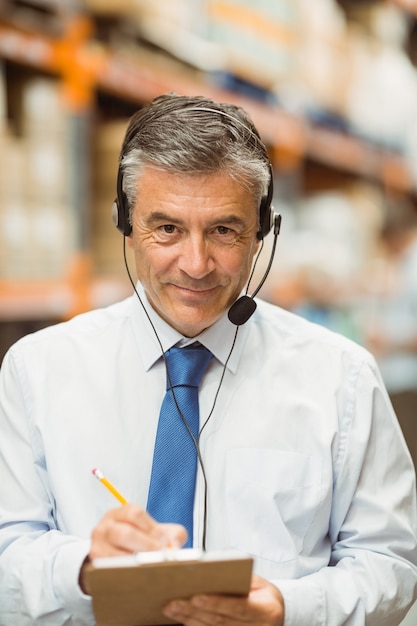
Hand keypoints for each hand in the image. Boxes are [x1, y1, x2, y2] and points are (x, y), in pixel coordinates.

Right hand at [79, 504, 186, 592]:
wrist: (111, 555)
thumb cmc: (137, 540)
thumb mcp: (152, 531)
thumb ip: (171, 533)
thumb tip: (176, 543)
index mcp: (119, 513)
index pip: (134, 513)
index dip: (151, 527)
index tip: (164, 540)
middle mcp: (105, 527)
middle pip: (125, 533)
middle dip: (146, 545)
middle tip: (160, 555)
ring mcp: (97, 547)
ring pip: (116, 555)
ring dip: (137, 562)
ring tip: (152, 566)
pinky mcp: (95, 566)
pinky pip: (111, 571)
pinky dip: (127, 574)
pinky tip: (139, 576)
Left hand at [163, 574, 284, 625]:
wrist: (277, 615)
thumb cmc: (265, 596)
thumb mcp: (260, 583)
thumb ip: (240, 579)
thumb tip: (212, 572)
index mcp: (265, 611)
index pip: (237, 607)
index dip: (216, 602)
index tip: (195, 596)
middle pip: (220, 621)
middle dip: (193, 611)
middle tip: (173, 602)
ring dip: (189, 620)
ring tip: (171, 609)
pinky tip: (182, 620)